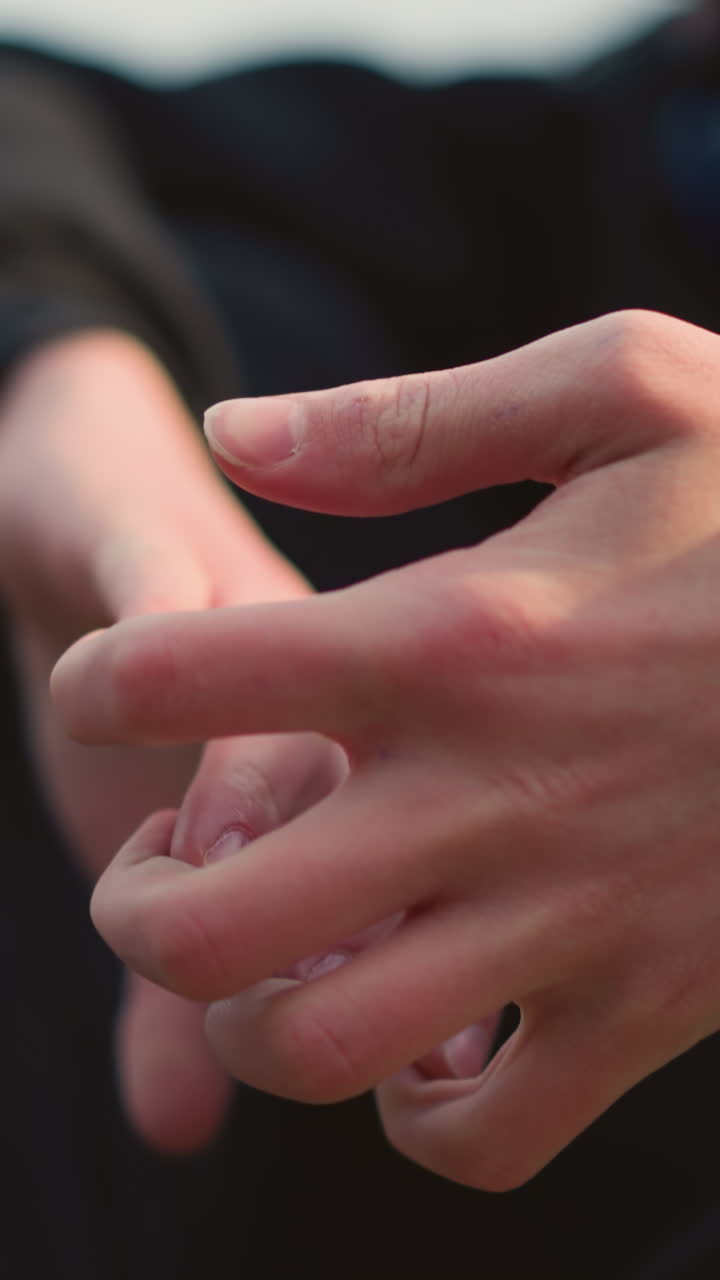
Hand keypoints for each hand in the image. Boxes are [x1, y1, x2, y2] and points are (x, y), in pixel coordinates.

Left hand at [56, 310, 719, 1187]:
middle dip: (135, 909)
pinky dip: (411, 1105)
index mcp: (455, 634)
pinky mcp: (647, 1006)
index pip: (181, 678)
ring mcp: (570, 921)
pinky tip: (420, 1020)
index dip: (106, 684)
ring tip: (283, 946)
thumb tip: (239, 435)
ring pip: (320, 1054)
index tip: (121, 688)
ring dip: (252, 1018)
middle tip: (167, 858)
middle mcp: (488, 794)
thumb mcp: (621, 397)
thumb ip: (409, 420)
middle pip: (207, 933)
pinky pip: (480, 1137)